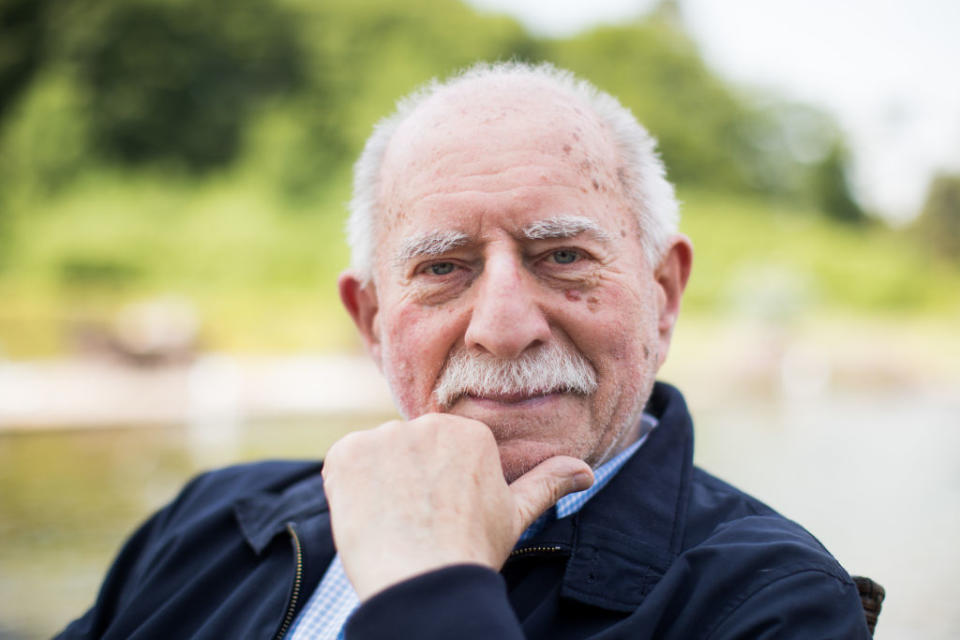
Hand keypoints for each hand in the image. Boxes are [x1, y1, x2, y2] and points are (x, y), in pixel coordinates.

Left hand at [321, 413, 593, 599]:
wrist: (424, 582)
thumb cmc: (471, 551)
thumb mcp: (515, 515)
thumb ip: (547, 483)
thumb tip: (587, 470)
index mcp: (470, 433)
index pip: (440, 452)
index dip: (435, 488)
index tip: (438, 516)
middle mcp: (428, 424)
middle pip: (408, 450)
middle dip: (407, 480)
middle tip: (415, 522)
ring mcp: (385, 436)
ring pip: (376, 456)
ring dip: (377, 483)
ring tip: (392, 523)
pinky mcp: (347, 452)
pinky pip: (343, 463)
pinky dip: (348, 487)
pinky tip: (367, 516)